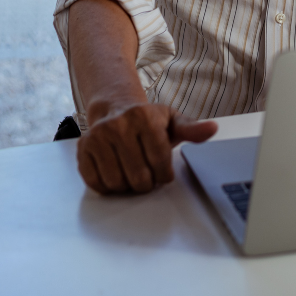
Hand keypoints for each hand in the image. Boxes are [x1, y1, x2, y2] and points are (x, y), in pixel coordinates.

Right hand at [77, 99, 217, 193]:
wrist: (114, 108)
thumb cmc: (148, 119)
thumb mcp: (173, 120)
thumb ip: (192, 128)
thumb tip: (212, 129)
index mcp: (144, 117)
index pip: (159, 159)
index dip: (164, 174)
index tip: (164, 174)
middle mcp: (118, 126)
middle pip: (138, 175)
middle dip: (147, 183)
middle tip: (148, 176)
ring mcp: (97, 138)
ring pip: (117, 182)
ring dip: (128, 187)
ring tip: (133, 174)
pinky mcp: (83, 150)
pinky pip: (96, 183)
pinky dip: (109, 187)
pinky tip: (117, 174)